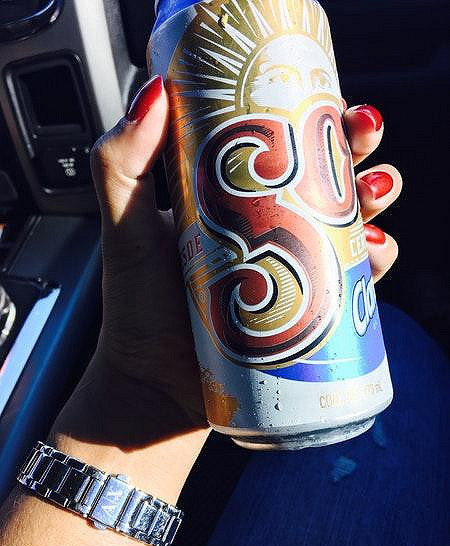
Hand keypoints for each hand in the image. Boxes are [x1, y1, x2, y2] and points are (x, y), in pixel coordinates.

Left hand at [88, 78, 401, 435]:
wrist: (155, 387)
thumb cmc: (136, 311)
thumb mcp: (124, 229)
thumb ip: (121, 162)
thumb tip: (154, 93)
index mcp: (229, 200)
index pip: (278, 146)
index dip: (310, 117)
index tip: (327, 100)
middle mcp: (266, 230)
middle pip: (325, 178)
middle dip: (356, 150)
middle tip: (363, 137)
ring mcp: (291, 270)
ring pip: (351, 223)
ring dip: (375, 200)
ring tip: (376, 192)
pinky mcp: (309, 311)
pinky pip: (355, 281)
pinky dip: (374, 262)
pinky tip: (373, 252)